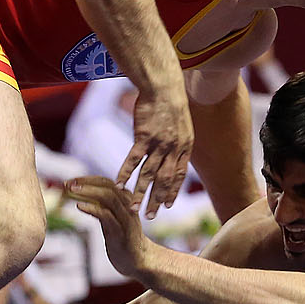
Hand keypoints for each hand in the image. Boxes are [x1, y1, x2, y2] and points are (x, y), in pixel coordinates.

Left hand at [66, 176, 153, 278]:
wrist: (141, 261)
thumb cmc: (123, 240)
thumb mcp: (112, 220)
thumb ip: (102, 207)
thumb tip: (81, 197)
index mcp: (126, 200)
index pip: (106, 182)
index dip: (87, 179)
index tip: (69, 181)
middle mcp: (128, 205)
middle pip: (108, 185)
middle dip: (86, 182)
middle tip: (67, 183)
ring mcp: (126, 218)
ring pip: (108, 196)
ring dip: (88, 191)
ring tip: (71, 190)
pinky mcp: (122, 232)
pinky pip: (107, 215)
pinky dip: (92, 208)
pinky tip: (80, 206)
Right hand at [117, 88, 193, 218]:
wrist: (164, 86)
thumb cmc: (171, 102)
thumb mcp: (182, 124)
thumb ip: (177, 142)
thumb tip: (173, 152)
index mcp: (184, 147)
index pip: (178, 175)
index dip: (172, 191)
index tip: (167, 205)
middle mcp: (174, 149)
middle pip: (164, 180)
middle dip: (157, 200)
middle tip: (151, 217)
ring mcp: (159, 144)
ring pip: (149, 174)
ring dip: (140, 193)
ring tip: (133, 209)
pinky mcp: (143, 136)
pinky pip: (133, 159)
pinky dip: (126, 173)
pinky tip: (119, 184)